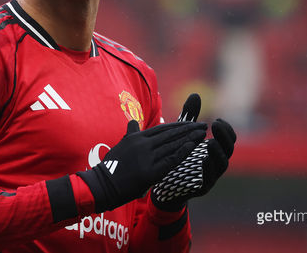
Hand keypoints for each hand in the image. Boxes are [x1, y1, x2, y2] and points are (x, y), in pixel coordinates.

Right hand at [78, 120, 206, 212]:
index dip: (178, 126)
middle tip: (203, 125)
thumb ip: (130, 133)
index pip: (162, 128)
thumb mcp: (120, 145)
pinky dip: (183, 151)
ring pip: (173, 145)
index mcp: (136, 137)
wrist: (103, 185)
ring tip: (203, 133)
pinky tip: (194, 146)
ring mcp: (147, 157)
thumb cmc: (112, 167)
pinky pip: (171, 159)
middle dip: (188, 129)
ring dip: (190, 138)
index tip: (191, 123)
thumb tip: (134, 121)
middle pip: (170, 134)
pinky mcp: (150, 172)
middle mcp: (143, 144)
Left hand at [151, 94, 236, 210]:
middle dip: (224, 136)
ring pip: (222, 165)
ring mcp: (211, 176)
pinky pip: (209, 179)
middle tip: (215, 124)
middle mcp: (217, 162)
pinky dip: (208, 169)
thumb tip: (195, 94)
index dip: (226, 129)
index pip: (229, 138)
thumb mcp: (183, 134)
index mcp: (215, 149)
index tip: (217, 119)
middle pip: (229, 149)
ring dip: (218, 153)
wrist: (165, 183)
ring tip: (210, 142)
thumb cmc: (178, 155)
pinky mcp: (201, 187)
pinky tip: (203, 160)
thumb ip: (190, 116)